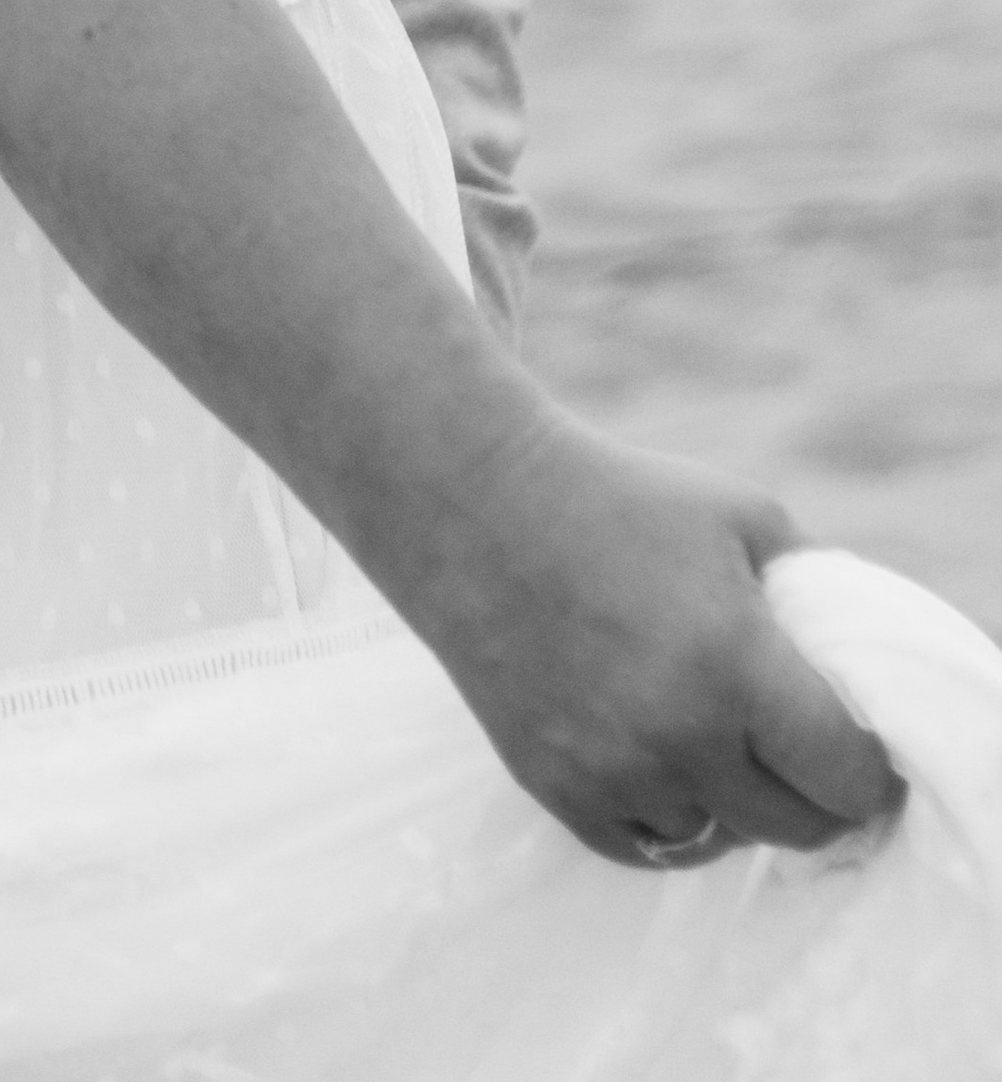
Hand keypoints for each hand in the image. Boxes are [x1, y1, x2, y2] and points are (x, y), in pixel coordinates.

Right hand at [407, 416, 905, 869]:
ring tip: (718, 746)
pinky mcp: (556, 788)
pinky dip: (664, 814)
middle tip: (804, 760)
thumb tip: (857, 662)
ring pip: (718, 840)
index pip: (844, 775)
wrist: (474, 503)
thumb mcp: (741, 514)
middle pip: (795, 827)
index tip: (862, 755)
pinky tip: (661, 762)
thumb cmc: (619, 497)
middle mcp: (679, 735)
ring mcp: (613, 770)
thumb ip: (815, 588)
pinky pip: (642, 845)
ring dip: (731, 803)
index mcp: (736, 665)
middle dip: (814, 797)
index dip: (868, 771)